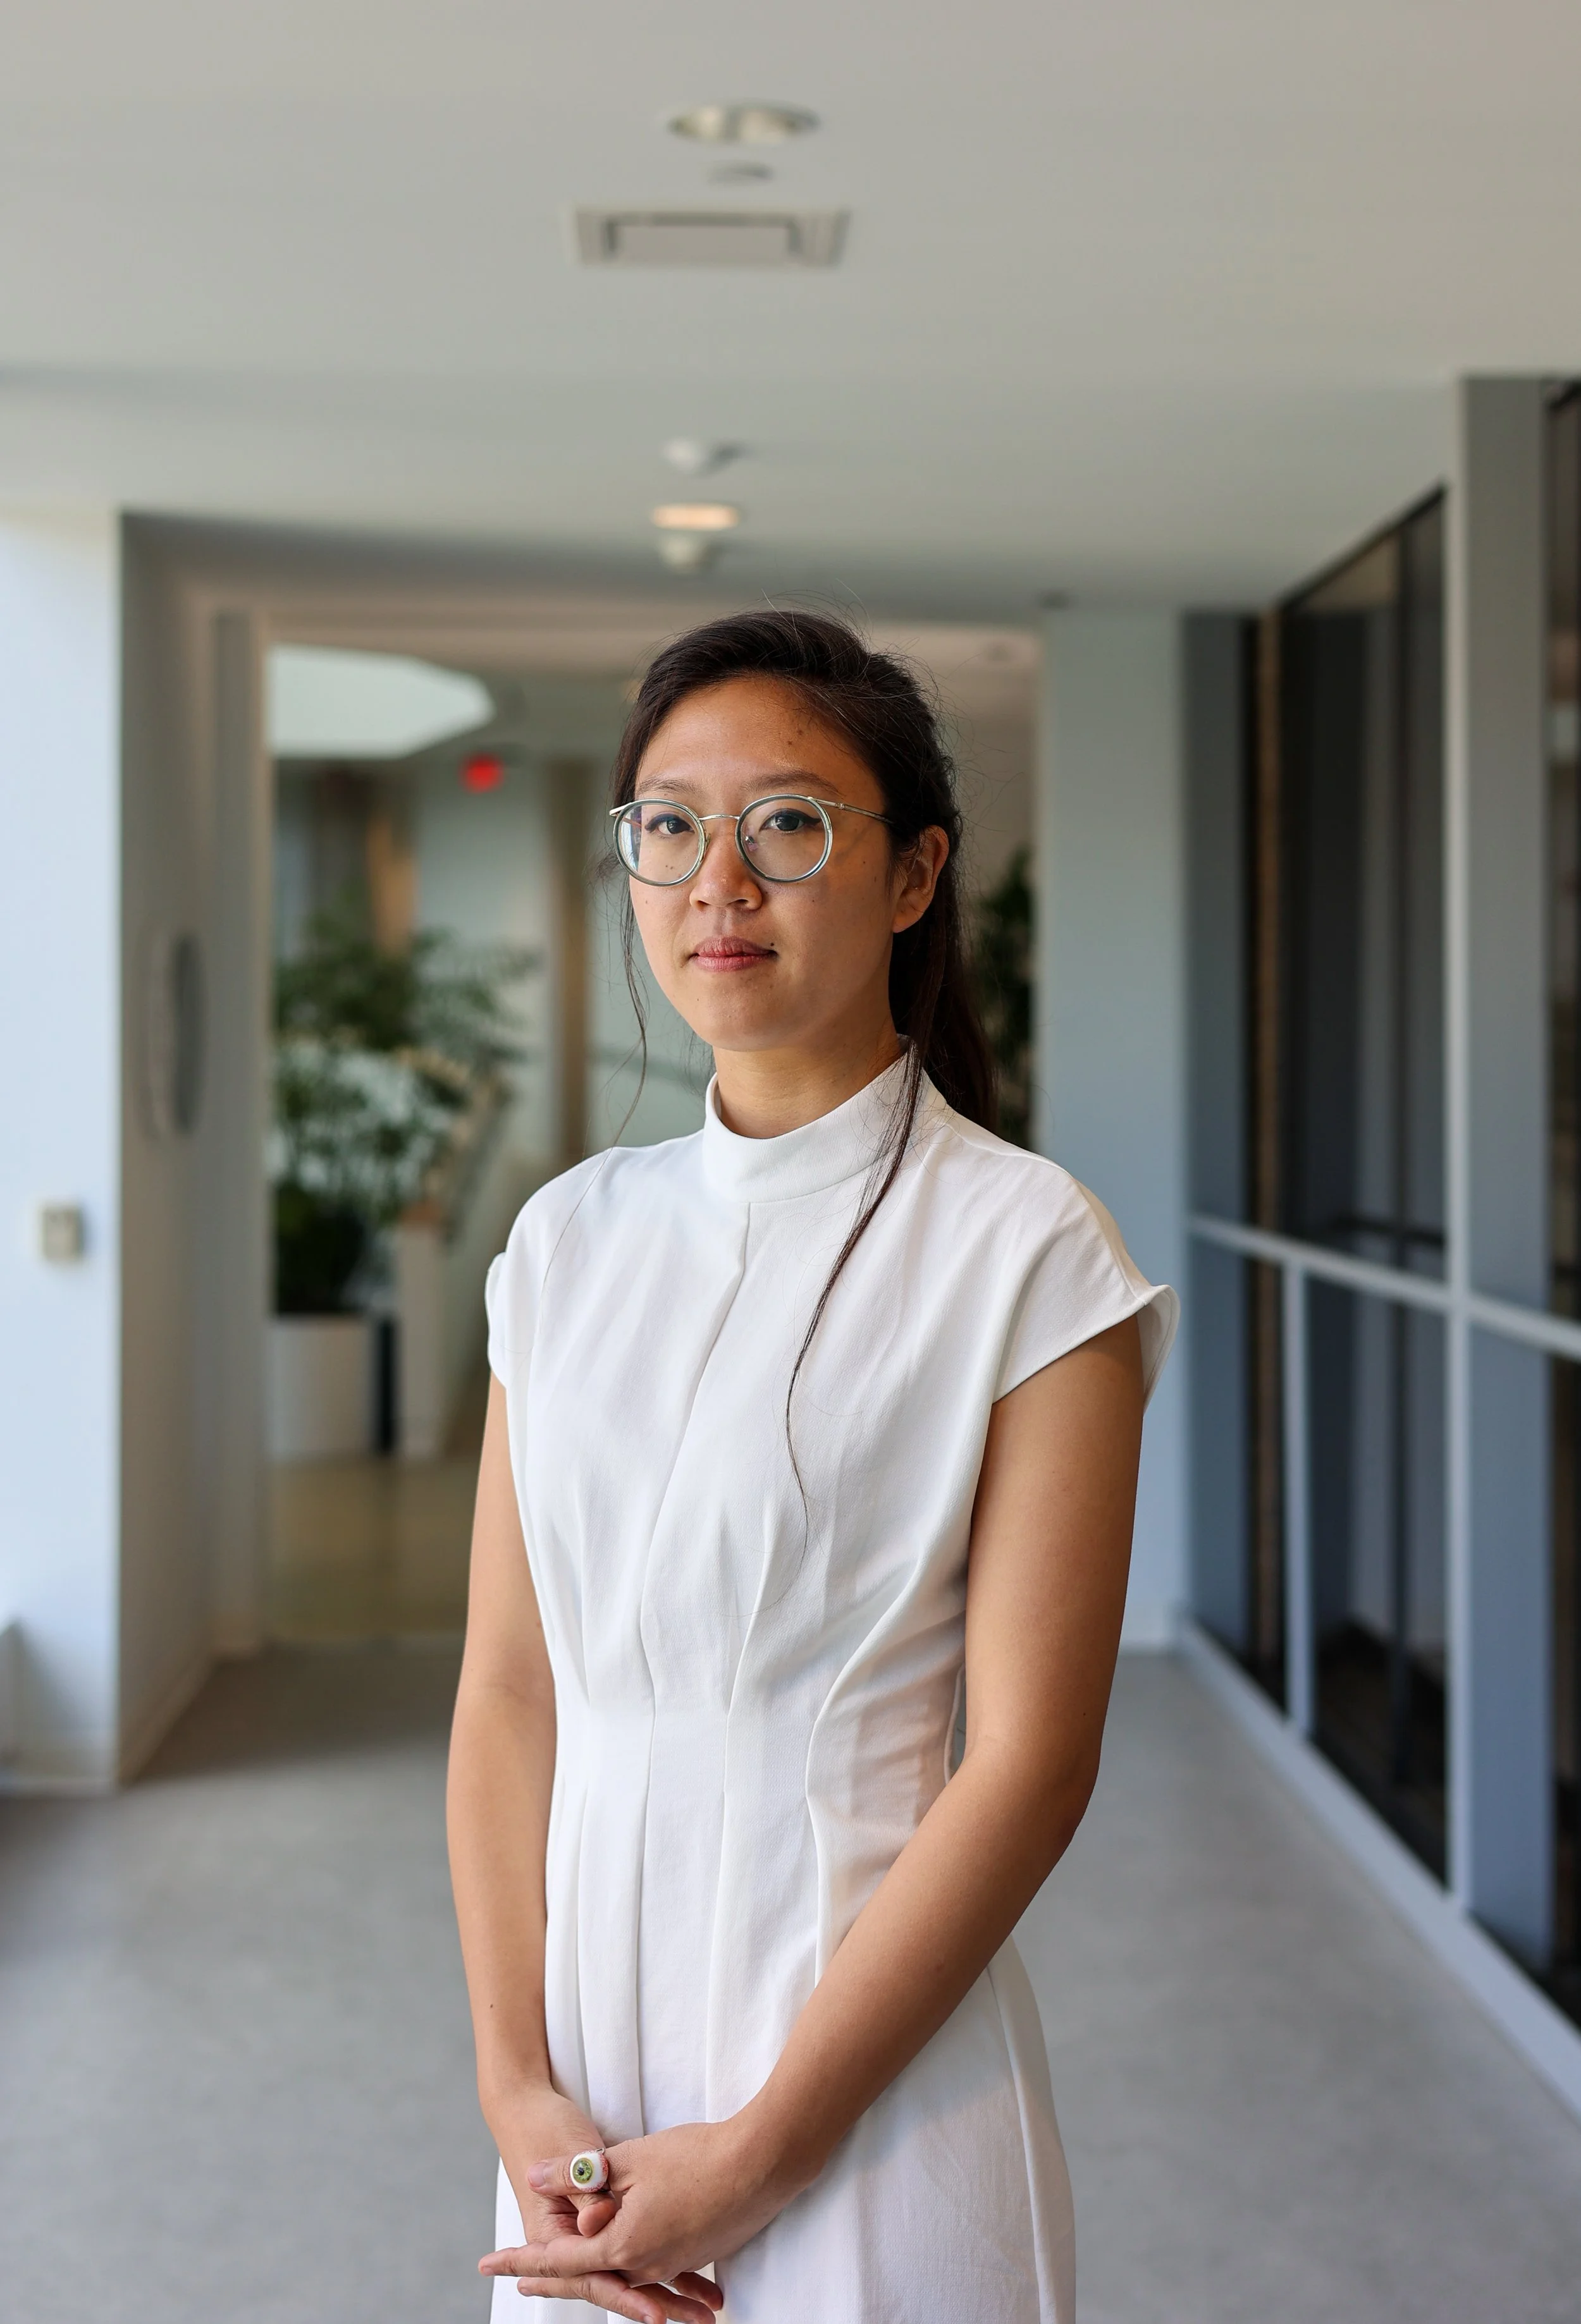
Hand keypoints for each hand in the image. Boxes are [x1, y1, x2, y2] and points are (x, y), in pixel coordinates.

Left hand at [482, 2113, 808, 2317]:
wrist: (763, 2163)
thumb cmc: (695, 2156)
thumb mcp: (628, 2160)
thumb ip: (577, 2174)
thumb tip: (534, 2178)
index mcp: (623, 2245)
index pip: (559, 2258)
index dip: (520, 2260)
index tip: (488, 2264)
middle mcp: (646, 2265)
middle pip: (590, 2274)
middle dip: (553, 2275)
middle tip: (520, 2281)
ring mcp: (675, 2263)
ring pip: (624, 2271)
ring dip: (596, 2269)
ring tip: (569, 2271)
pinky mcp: (698, 2253)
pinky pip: (655, 2267)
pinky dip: (634, 2265)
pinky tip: (630, 2256)